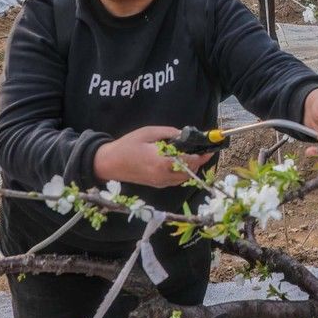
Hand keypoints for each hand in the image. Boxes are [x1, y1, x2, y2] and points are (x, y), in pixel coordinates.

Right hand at [94, 125, 212, 187]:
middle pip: (189, 172)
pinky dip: (183, 172)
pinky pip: (176, 180)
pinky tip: (183, 161)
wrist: (109, 163)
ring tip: (196, 154)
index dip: (201, 155)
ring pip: (184, 178)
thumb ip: (168, 133)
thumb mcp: (148, 132)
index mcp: (162, 163)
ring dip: (192, 168)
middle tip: (204, 150)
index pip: (188, 161)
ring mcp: (160, 183)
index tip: (208, 148)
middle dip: (199, 162)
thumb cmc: (127, 145)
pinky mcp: (157, 185)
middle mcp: (163, 176)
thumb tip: (184, 134)